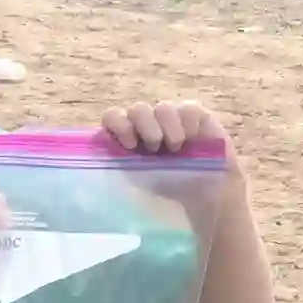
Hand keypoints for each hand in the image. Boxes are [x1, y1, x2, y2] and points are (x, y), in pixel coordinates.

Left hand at [102, 99, 246, 203]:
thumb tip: (96, 175)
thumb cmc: (167, 188)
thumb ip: (119, 168)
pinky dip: (188, 126)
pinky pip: (188, 109)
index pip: (113, 117)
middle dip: (144, 127)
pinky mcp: (196, 115)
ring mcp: (171, 117)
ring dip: (167, 128)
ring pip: (163, 107)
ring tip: (175, 148)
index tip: (129, 145)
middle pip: (138, 109)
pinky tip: (192, 140)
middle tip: (154, 149)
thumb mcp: (137, 181)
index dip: (117, 124)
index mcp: (128, 136)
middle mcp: (147, 123)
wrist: (206, 194)